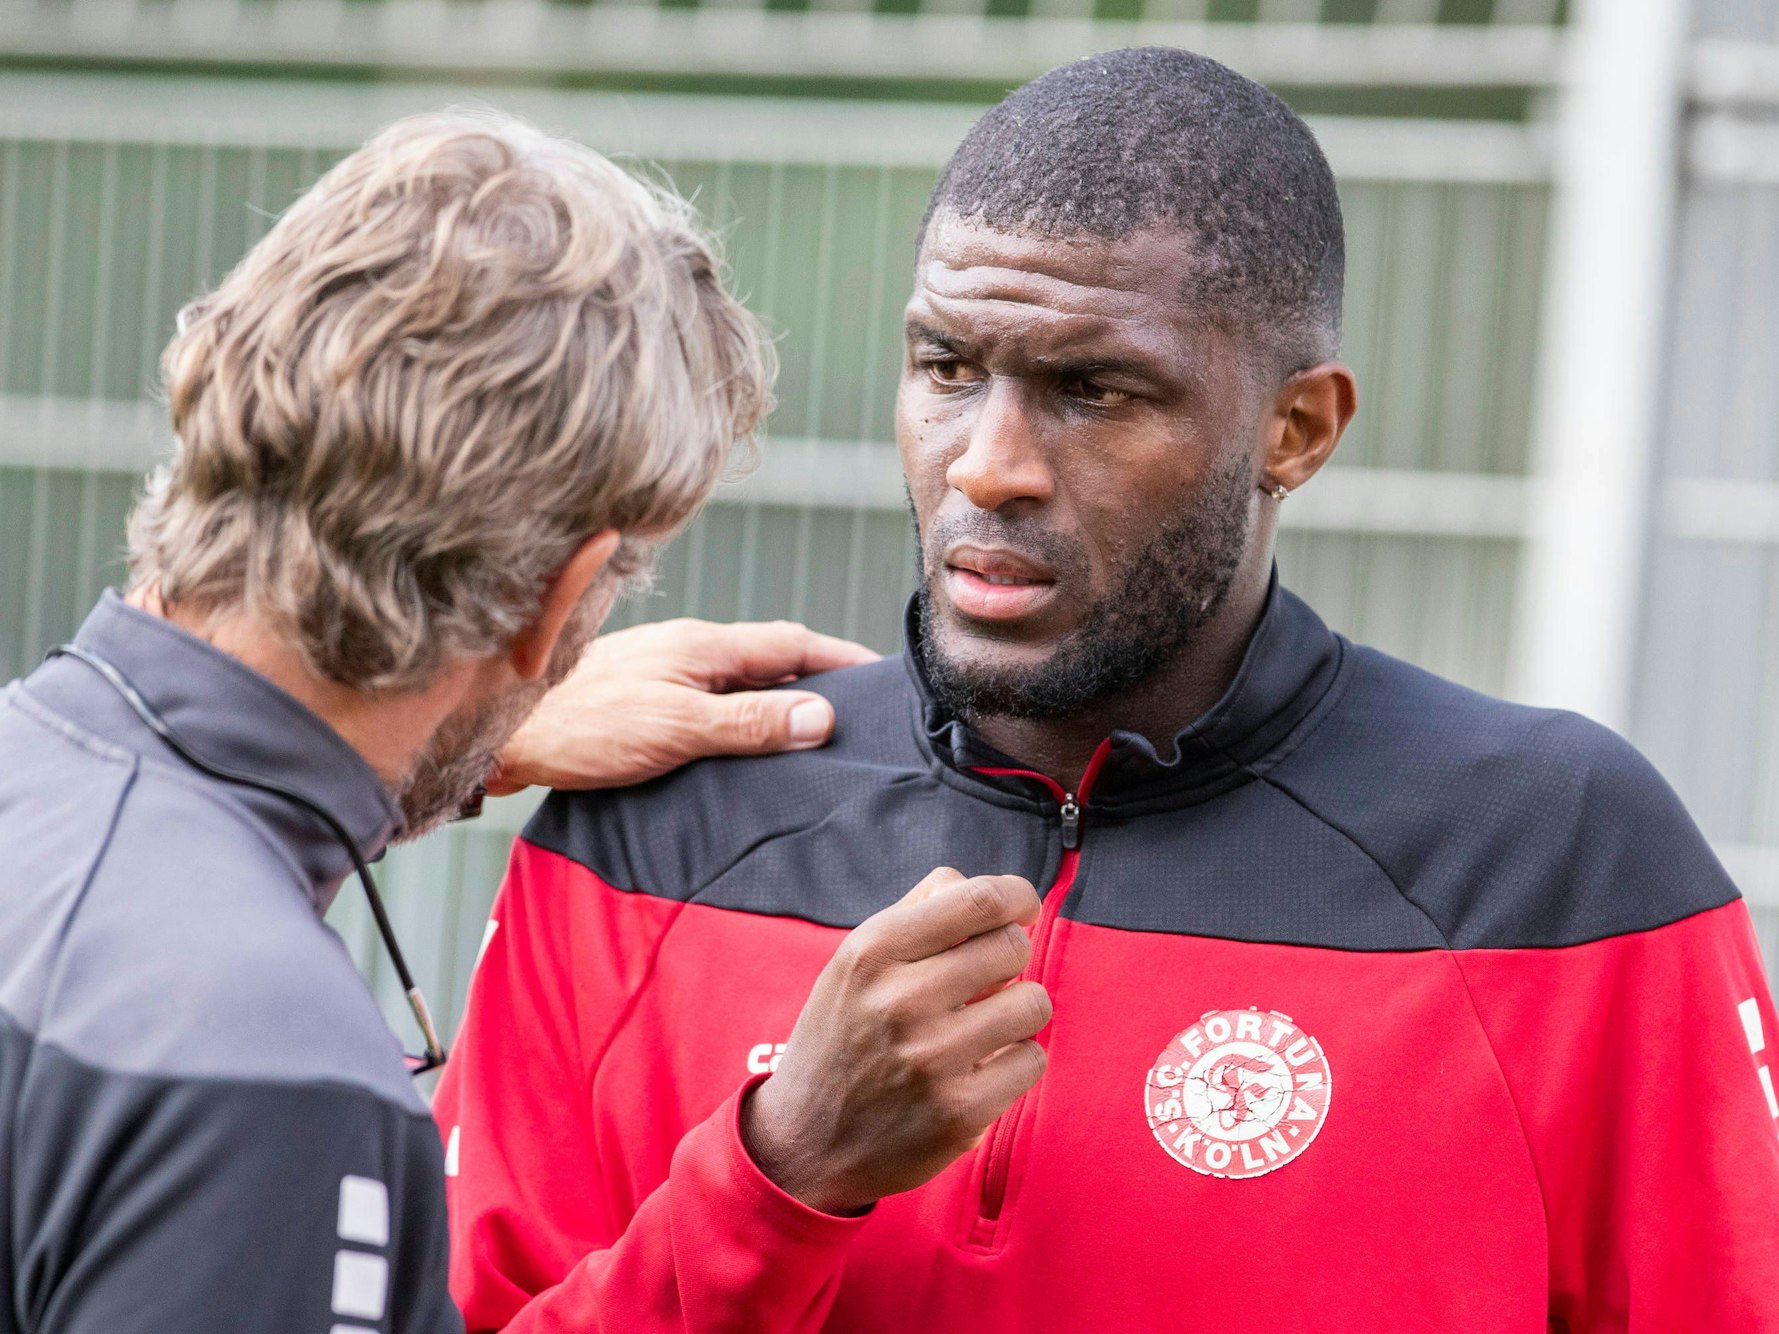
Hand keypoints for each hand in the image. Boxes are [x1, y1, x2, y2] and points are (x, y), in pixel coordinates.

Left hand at [492, 619, 877, 792]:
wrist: (501, 731)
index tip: (881, 677)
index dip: (841, 659)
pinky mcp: (640, 696)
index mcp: (705, 646)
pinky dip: (740, 715)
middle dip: (816, 679)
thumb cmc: (581, 727)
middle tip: (856, 714)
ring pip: (738, 679)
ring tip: (808, 737)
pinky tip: (738, 746)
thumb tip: (822, 714)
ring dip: (776, 699)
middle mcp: (687, 650)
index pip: (793, 643)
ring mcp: (662, 670)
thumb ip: (750, 722)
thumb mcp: (677, 728)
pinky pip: (709, 698)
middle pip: (770, 659)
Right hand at [740, 868, 1050, 1216]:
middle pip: (1012, 947)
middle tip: (986, 980)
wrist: (802, 1144)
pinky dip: (1015, 1062)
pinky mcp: (958, 1113)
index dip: (1016, 896)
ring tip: (985, 1025)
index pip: (977, 900)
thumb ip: (918, 914)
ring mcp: (931, 1059)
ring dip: (1018, 1011)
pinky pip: (1031, 1059)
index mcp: (872, 952)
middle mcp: (900, 1000)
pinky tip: (980, 1068)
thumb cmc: (842, 1037)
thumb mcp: (854, 964)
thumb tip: (994, 892)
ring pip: (1032, 1002)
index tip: (1022, 907)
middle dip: (1011, 957)